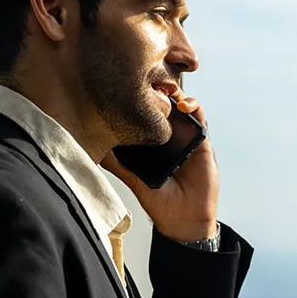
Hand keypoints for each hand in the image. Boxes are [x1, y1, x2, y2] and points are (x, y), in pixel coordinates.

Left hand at [100, 95, 218, 242]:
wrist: (184, 218)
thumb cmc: (159, 202)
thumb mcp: (133, 179)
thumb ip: (117, 163)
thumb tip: (95, 147)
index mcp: (150, 142)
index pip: (145, 114)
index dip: (139, 98)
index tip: (127, 85)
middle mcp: (167, 136)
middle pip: (162, 104)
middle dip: (156, 88)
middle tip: (145, 79)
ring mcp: (184, 136)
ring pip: (180, 105)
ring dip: (174, 92)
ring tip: (165, 90)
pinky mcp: (201, 140)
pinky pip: (199, 117)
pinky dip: (193, 106)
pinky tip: (183, 105)